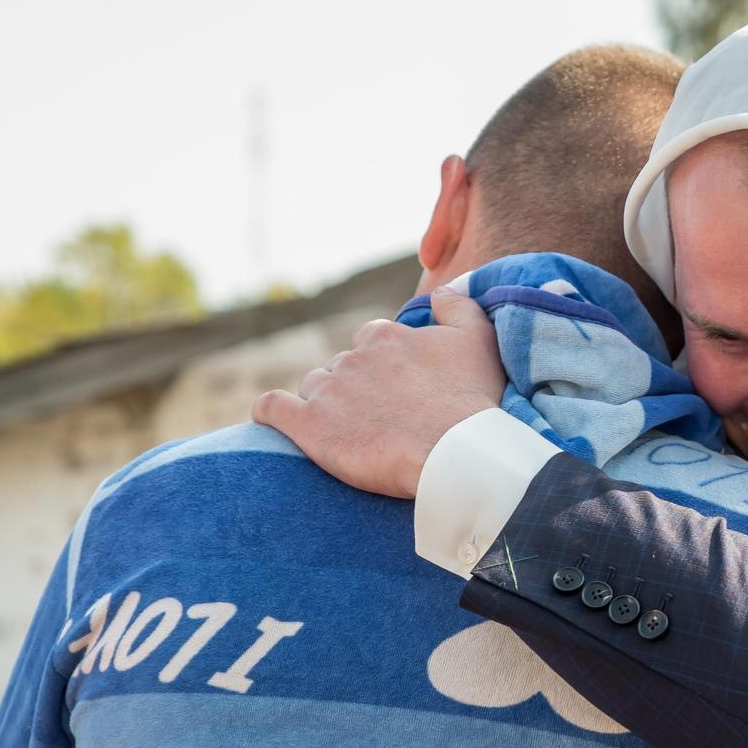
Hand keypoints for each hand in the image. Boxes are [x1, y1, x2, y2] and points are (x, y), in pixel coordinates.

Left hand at [253, 285, 506, 497]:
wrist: (455, 455)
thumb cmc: (471, 402)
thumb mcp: (478, 340)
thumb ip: (457, 306)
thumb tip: (438, 292)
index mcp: (385, 336)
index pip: (369, 342)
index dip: (382, 367)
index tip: (396, 392)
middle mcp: (352, 357)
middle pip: (340, 367)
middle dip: (354, 388)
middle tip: (378, 419)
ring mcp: (328, 390)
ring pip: (312, 387)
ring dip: (323, 403)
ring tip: (346, 432)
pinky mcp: (309, 425)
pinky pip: (272, 408)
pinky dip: (269, 411)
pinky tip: (271, 420)